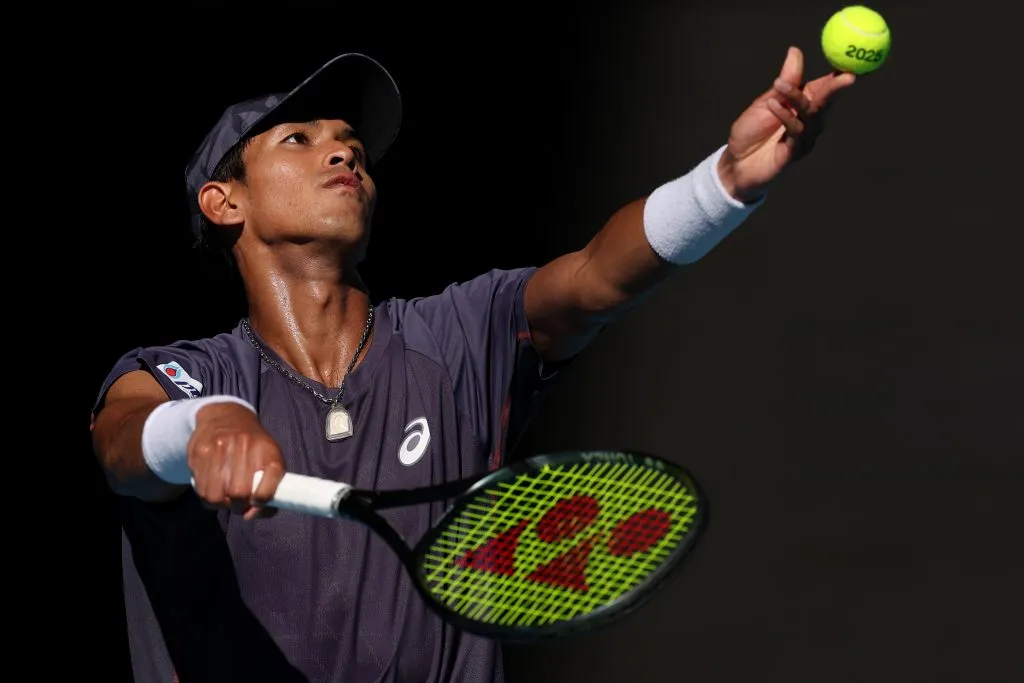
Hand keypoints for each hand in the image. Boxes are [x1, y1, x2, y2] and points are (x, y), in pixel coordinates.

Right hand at [188, 401, 284, 519]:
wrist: (226, 416)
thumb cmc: (253, 447)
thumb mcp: (270, 460)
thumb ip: (268, 490)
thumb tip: (251, 515)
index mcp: (269, 452)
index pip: (267, 488)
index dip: (262, 503)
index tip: (256, 503)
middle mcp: (246, 446)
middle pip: (239, 493)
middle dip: (238, 505)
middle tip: (238, 503)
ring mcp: (221, 447)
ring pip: (215, 496)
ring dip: (220, 503)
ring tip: (224, 496)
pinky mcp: (200, 451)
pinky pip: (200, 488)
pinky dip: (206, 495)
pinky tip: (212, 486)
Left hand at [718, 46, 855, 202]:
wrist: (735, 164)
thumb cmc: (751, 133)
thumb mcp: (765, 102)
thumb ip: (785, 81)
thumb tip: (795, 51)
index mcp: (803, 105)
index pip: (825, 88)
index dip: (838, 77)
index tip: (849, 63)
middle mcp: (809, 122)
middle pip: (826, 102)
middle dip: (835, 88)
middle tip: (846, 77)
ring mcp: (804, 138)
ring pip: (810, 116)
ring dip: (797, 98)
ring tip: (780, 85)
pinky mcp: (794, 153)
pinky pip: (795, 132)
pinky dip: (785, 116)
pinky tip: (774, 105)